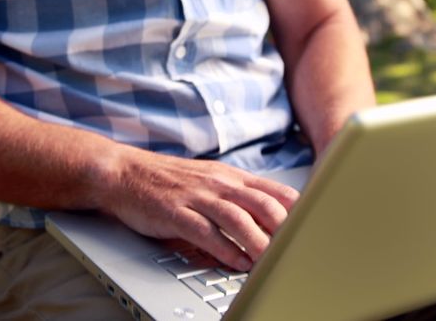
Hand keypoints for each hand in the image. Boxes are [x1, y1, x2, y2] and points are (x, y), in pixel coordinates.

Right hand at [98, 146, 298, 271]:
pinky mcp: (176, 212)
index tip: (311, 232)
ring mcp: (197, 197)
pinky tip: (237, 262)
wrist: (124, 172)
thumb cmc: (169, 180)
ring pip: (238, 220)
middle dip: (284, 231)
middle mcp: (218, 184)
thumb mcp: (210, 180)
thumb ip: (240, 196)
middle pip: (263, 205)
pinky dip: (225, 250)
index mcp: (231, 177)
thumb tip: (273, 219)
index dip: (298, 213)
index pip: (276, 192)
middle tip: (295, 251)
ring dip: (258, 244)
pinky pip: (206, 233)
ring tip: (271, 262)